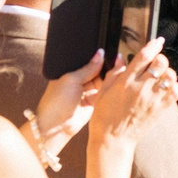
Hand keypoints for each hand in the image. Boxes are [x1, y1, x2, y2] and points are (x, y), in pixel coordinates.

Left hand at [25, 49, 106, 169]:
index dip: (98, 57)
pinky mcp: (95, 101)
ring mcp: (88, 92)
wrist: (57, 126)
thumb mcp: (71, 79)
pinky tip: (118, 79)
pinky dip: (111, 86)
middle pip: (97, 70)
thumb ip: (88, 68)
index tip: (109, 51)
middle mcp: (80, 82)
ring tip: (120, 67)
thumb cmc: (57, 102)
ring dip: (110, 75)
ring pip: (103, 80)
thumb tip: (100, 53)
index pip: (88, 62)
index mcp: (70, 73)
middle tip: (118, 58)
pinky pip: (106, 91)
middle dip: (106, 66)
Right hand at [86, 37, 177, 153]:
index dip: (153, 45)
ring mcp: (152, 99)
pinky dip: (173, 87)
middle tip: (155, 64)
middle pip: (161, 62)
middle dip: (160, 59)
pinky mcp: (160, 109)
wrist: (113, 140)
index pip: (144, 56)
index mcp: (125, 82)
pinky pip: (175, 92)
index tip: (158, 41)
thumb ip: (114, 72)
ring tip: (160, 77)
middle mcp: (141, 88)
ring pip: (170, 76)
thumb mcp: (103, 91)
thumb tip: (120, 57)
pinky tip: (165, 88)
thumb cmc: (104, 116)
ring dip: (167, 73)